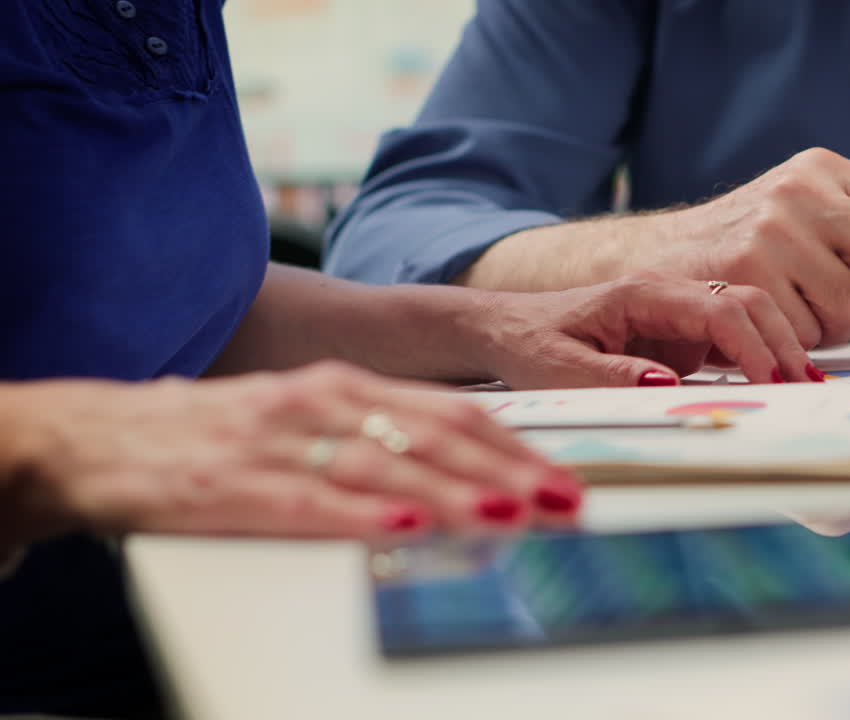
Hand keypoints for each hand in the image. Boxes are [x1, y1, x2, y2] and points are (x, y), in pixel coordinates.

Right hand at [0, 362, 580, 546]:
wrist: (100, 435)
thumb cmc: (219, 434)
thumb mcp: (307, 418)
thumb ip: (378, 438)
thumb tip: (465, 471)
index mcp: (344, 386)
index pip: (450, 411)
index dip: (514, 445)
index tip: (563, 477)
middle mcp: (320, 402)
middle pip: (430, 436)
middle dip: (504, 471)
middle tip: (560, 500)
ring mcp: (277, 441)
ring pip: (380, 467)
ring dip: (449, 493)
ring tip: (506, 513)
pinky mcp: (231, 486)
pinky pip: (305, 504)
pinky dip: (357, 518)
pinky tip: (401, 531)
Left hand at [474, 272, 819, 388]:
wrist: (508, 329)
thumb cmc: (529, 343)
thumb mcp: (557, 369)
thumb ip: (609, 376)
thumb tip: (669, 384)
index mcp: (641, 293)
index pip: (716, 309)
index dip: (752, 345)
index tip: (770, 383)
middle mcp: (668, 296)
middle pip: (746, 303)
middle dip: (782, 342)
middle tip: (805, 387)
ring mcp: (677, 314)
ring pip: (748, 317)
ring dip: (778, 348)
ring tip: (804, 386)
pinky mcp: (680, 336)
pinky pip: (731, 340)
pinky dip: (759, 359)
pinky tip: (779, 383)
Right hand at [644, 148, 849, 346]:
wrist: (664, 256)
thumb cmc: (744, 244)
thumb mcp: (800, 210)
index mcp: (821, 169)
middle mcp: (799, 192)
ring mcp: (772, 231)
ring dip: (838, 329)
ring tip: (811, 318)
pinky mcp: (748, 273)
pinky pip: (809, 330)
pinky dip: (800, 342)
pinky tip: (779, 324)